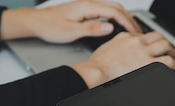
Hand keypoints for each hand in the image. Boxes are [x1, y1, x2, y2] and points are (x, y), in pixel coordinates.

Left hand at [0, 0, 140, 42]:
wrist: (36, 22)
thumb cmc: (50, 26)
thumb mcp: (71, 31)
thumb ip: (91, 29)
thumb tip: (109, 27)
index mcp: (86, 7)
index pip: (114, 12)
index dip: (127, 22)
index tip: (134, 32)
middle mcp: (88, 4)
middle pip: (116, 7)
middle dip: (130, 19)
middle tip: (138, 31)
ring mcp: (86, 6)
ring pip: (111, 8)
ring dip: (124, 17)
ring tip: (131, 29)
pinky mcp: (84, 10)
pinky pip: (105, 11)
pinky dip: (116, 17)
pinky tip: (117, 25)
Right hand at [71, 31, 174, 87]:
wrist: (96, 72)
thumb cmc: (98, 65)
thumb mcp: (108, 48)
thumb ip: (120, 47)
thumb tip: (124, 52)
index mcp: (126, 36)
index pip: (144, 35)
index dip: (151, 41)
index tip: (153, 46)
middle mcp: (137, 41)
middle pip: (158, 37)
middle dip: (165, 43)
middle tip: (168, 50)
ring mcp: (143, 52)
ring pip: (165, 46)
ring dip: (172, 52)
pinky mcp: (148, 63)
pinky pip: (168, 61)